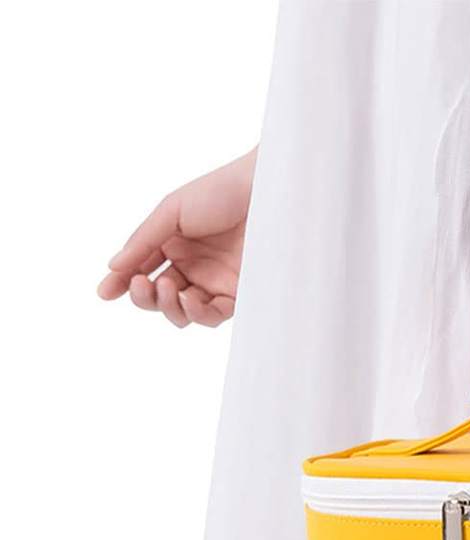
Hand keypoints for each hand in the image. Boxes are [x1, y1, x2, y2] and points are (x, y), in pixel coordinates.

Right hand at [97, 149, 256, 326]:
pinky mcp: (237, 293)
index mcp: (171, 244)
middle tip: (142, 284)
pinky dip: (195, 313)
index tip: (104, 293)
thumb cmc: (220, 192)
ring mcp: (214, 281)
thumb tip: (113, 267)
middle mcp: (191, 266)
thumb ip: (144, 241)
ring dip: (167, 307)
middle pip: (159, 297)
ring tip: (168, 287)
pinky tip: (188, 299)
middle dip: (145, 298)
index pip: (141, 270)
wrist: (263, 192)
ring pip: (182, 311)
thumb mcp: (172, 212)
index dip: (121, 283)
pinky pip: (211, 315)